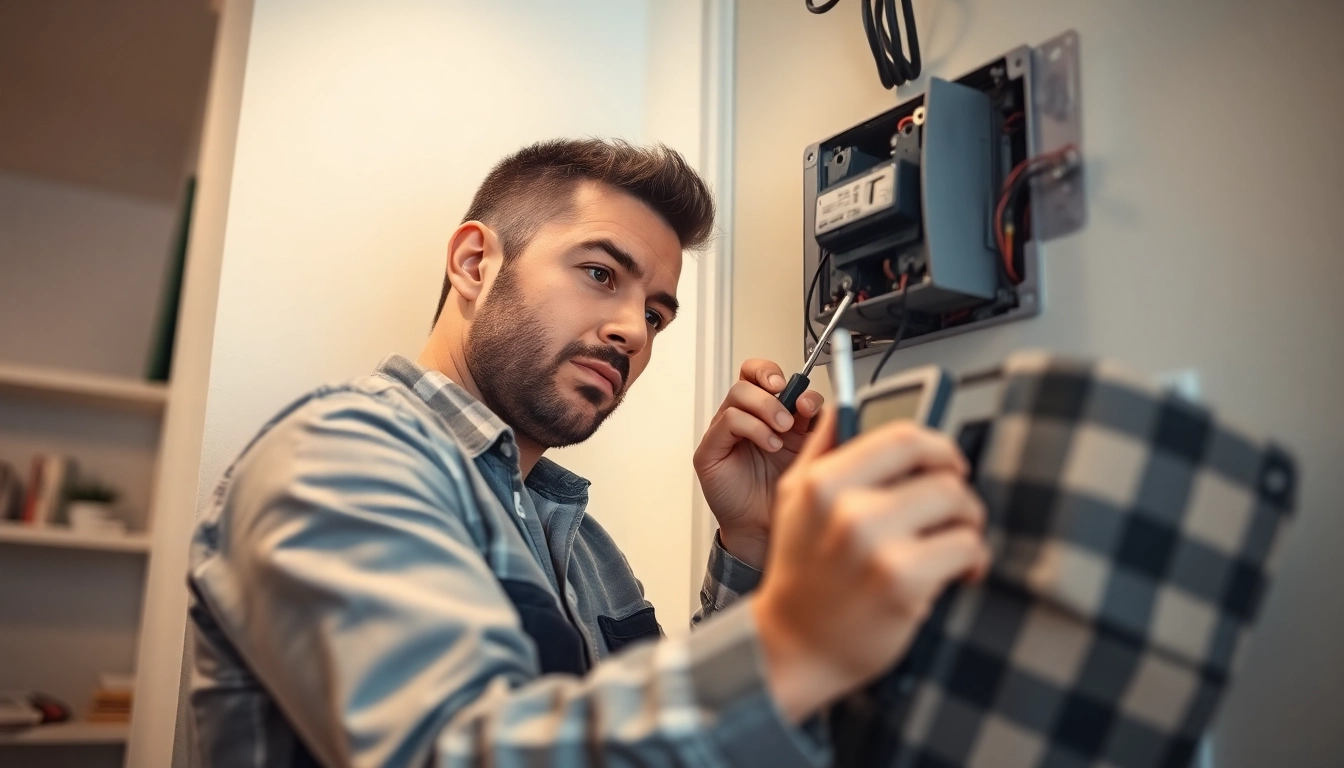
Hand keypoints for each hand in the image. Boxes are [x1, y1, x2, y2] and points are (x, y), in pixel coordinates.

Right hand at [693, 359, 824, 568]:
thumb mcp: (811, 453)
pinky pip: (727, 421)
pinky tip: (770, 445)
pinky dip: (753, 428)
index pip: (767, 373)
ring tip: (782, 433)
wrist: (768, 530)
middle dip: (774, 384)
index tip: (807, 400)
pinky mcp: (711, 449)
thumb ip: (819, 428)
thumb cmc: (786, 494)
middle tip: (792, 408)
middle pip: (750, 374)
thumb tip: (834, 407)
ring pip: (739, 394)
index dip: (786, 376)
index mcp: (771, 412)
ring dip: (767, 408)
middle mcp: (748, 417)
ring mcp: (727, 431)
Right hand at [751, 406, 990, 722]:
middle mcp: (848, 508)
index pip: (904, 438)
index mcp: (824, 482)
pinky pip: (968, 549)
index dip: (939, 447)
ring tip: (952, 545)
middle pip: (943, 474)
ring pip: (962, 509)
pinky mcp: (903, 582)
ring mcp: (876, 545)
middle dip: (959, 495)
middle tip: (953, 515)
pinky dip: (973, 561)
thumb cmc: (801, 575)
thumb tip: (841, 408)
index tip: (947, 464)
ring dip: (969, 527)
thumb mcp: (793, 502)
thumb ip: (820, 450)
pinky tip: (956, 573)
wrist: (793, 646)